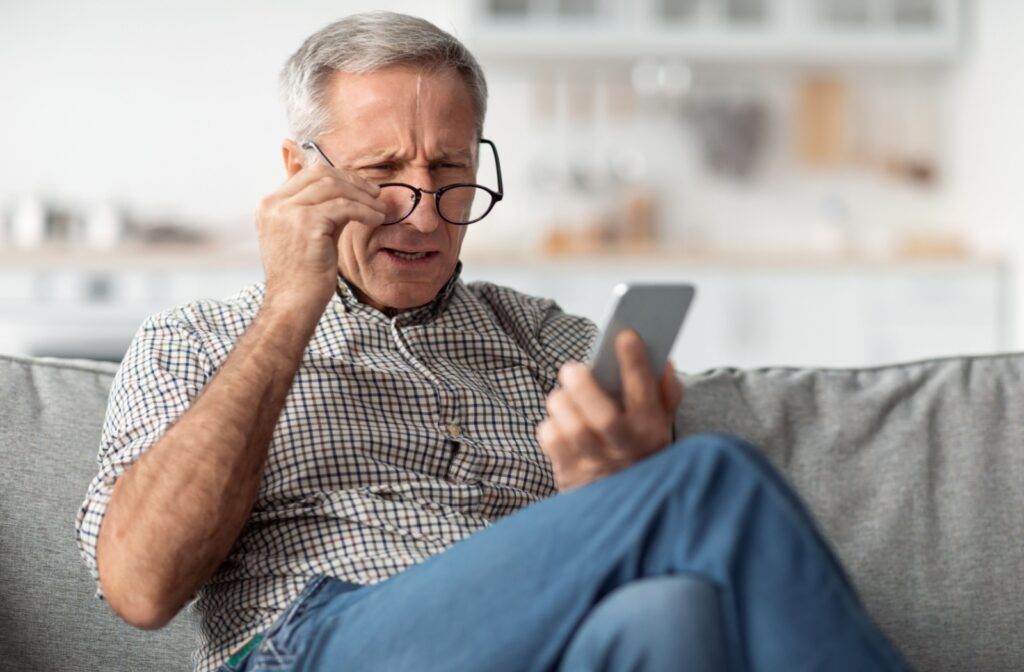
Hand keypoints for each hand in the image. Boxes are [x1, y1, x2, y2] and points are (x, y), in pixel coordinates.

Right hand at [255, 160, 386, 317]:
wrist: (291, 304)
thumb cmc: (301, 276)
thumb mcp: (304, 235)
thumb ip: (318, 211)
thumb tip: (348, 193)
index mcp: (269, 205)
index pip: (307, 174)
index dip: (338, 177)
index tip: (361, 188)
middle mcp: (274, 204)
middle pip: (320, 174)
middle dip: (352, 181)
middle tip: (374, 193)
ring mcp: (288, 212)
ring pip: (333, 187)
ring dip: (362, 196)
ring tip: (380, 208)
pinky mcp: (306, 224)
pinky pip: (344, 207)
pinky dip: (365, 211)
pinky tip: (377, 219)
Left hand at [537, 330, 684, 490]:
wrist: (622, 500)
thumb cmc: (639, 446)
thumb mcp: (661, 422)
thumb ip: (666, 391)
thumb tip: (663, 361)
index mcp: (652, 430)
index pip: (646, 394)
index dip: (636, 363)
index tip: (626, 335)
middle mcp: (626, 450)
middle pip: (604, 418)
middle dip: (585, 387)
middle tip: (572, 369)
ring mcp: (596, 465)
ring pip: (573, 430)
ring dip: (563, 403)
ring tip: (563, 393)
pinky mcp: (569, 475)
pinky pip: (552, 441)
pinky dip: (550, 424)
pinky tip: (558, 420)